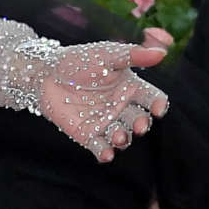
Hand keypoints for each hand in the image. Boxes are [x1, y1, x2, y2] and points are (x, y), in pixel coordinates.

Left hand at [40, 41, 168, 162]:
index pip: (152, 98)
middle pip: (140, 120)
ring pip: (122, 136)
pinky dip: (105, 153)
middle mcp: (121, 107)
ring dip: (124, 139)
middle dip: (142, 124)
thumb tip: (162, 53)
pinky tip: (107, 155)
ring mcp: (106, 122)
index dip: (158, 104)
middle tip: (139, 126)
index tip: (157, 108)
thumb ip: (133, 55)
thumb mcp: (107, 55)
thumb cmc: (79, 60)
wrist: (46, 74)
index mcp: (131, 87)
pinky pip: (101, 147)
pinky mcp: (88, 134)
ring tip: (120, 137)